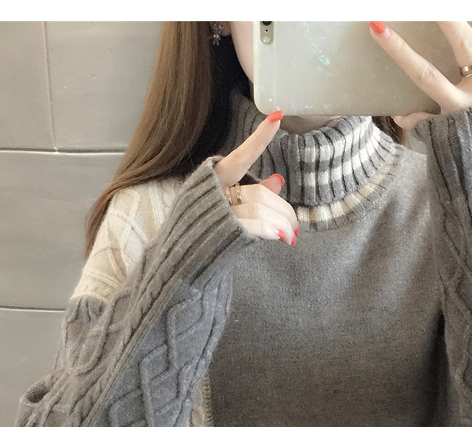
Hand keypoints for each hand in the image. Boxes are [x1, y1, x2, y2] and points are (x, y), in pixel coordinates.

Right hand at [214, 112, 299, 245]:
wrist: (176, 263)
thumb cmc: (201, 235)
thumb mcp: (225, 211)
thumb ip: (251, 195)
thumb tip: (277, 181)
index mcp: (211, 182)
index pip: (240, 157)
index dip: (258, 140)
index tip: (277, 117)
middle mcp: (213, 193)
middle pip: (260, 192)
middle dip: (282, 209)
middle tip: (295, 226)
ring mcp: (217, 211)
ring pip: (260, 206)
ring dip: (282, 222)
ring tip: (290, 236)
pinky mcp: (223, 231)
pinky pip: (255, 224)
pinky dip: (272, 229)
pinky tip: (282, 237)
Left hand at [369, 21, 471, 129]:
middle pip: (468, 47)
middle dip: (449, 19)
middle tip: (432, 4)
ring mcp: (462, 111)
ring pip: (429, 76)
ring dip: (401, 51)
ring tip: (379, 29)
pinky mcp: (442, 131)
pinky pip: (417, 119)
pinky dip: (407, 116)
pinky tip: (397, 114)